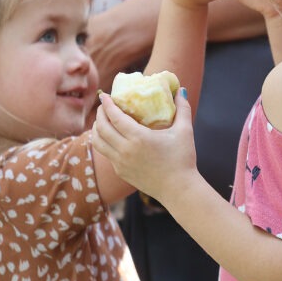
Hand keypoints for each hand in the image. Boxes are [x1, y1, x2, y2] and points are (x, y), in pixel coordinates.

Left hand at [92, 90, 198, 205]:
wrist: (178, 190)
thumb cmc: (183, 159)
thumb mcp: (185, 131)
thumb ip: (182, 109)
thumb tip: (181, 91)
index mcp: (138, 138)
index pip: (114, 117)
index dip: (106, 104)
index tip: (104, 96)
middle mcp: (125, 150)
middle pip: (101, 128)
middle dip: (99, 114)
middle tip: (103, 106)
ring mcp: (120, 163)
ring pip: (98, 142)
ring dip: (97, 130)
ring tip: (102, 122)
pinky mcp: (121, 172)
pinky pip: (107, 154)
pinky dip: (104, 143)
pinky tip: (111, 138)